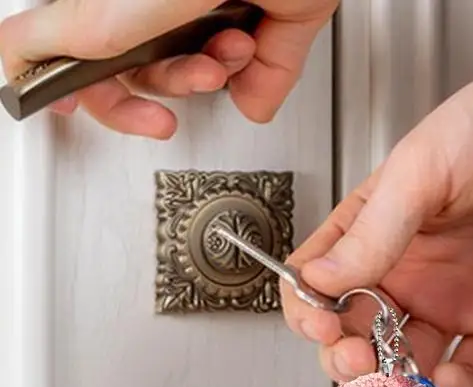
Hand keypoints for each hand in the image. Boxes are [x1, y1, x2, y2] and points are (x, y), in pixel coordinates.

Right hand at [0, 0, 338, 137]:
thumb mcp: (109, 6)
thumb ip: (56, 33)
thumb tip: (14, 60)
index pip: (86, 47)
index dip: (79, 85)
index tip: (72, 108)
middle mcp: (163, 1)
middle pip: (143, 71)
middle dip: (159, 88)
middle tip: (161, 112)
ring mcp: (216, 10)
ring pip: (200, 76)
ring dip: (208, 74)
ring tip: (222, 52)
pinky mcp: (270, 24)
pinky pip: (260, 81)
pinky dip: (259, 77)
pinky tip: (252, 44)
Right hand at [283, 21, 472, 386]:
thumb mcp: (422, 169)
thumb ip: (370, 233)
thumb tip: (318, 282)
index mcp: (375, 232)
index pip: (318, 286)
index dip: (310, 313)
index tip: (321, 322)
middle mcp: (408, 274)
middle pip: (355, 337)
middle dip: (348, 359)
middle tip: (358, 359)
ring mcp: (453, 303)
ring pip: (407, 364)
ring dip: (396, 384)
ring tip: (401, 383)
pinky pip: (470, 372)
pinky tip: (448, 384)